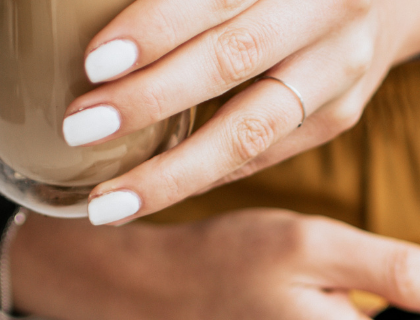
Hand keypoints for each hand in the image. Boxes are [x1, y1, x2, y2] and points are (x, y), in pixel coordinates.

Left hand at [61, 0, 419, 224]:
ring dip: (171, 173)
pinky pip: (260, 157)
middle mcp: (328, 14)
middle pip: (231, 64)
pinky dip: (201, 176)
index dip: (155, 29)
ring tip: (108, 201)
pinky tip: (148, 194)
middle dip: (148, 100)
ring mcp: (339, 75)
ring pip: (249, 133)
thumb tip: (102, 31)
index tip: (94, 64)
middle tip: (80, 128)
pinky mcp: (338, 118)